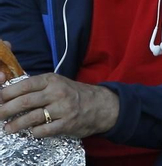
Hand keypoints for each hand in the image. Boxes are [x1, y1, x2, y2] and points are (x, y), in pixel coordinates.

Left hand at [0, 73, 118, 138]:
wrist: (100, 105)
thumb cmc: (73, 94)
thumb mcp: (56, 83)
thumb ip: (36, 87)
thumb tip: (8, 93)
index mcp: (52, 80)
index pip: (25, 85)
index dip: (7, 93)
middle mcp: (57, 92)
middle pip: (25, 102)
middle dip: (6, 110)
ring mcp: (63, 108)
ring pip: (32, 117)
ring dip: (16, 124)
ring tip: (7, 128)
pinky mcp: (66, 123)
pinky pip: (43, 130)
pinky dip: (34, 132)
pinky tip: (31, 132)